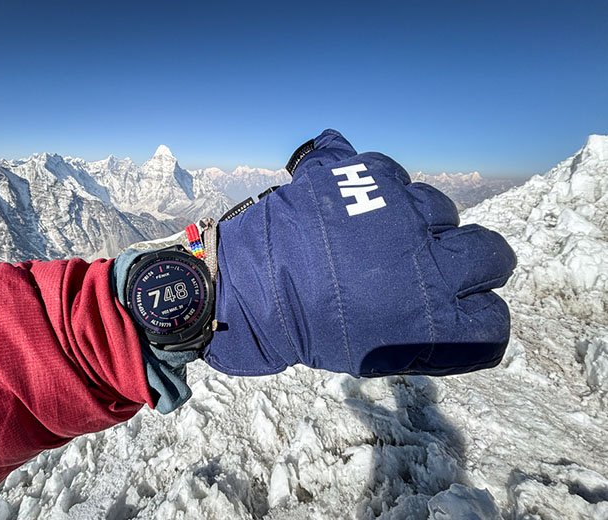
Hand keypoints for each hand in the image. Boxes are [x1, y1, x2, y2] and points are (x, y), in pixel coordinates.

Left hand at [203, 129, 515, 376]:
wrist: (246, 284)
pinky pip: (393, 174)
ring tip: (380, 231)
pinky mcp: (369, 175)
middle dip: (474, 262)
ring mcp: (402, 213)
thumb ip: (415, 335)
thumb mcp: (366, 353)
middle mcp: (431, 261)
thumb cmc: (300, 327)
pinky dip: (378, 187)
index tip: (461, 310)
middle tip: (440, 263)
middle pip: (491, 254)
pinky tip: (354, 205)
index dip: (478, 313)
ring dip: (419, 221)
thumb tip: (442, 314)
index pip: (492, 319)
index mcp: (432, 320)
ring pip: (442, 208)